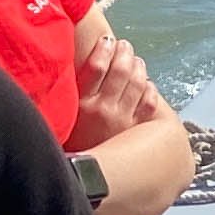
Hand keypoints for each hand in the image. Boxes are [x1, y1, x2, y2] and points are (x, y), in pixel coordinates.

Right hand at [71, 28, 168, 142]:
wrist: (82, 174)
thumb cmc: (69, 141)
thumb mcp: (63, 115)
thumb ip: (71, 92)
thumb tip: (78, 64)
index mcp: (82, 104)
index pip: (97, 67)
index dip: (105, 49)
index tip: (107, 40)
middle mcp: (103, 110)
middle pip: (121, 71)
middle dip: (125, 53)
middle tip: (125, 45)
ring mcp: (122, 119)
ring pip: (139, 83)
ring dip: (139, 66)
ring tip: (135, 60)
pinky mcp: (135, 129)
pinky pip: (150, 103)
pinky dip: (150, 89)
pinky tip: (146, 83)